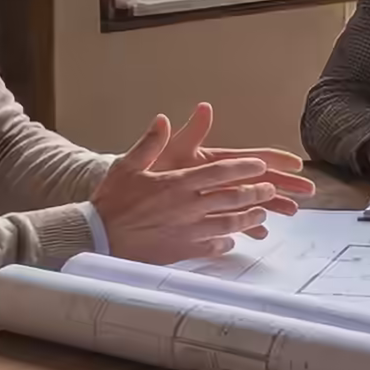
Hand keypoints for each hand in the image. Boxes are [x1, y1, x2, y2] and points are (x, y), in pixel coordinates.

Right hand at [93, 103, 316, 262]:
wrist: (98, 236)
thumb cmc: (113, 201)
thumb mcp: (128, 165)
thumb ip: (150, 142)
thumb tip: (162, 119)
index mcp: (178, 182)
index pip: (221, 172)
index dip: (245, 167)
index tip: (261, 166)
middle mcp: (188, 206)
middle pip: (232, 198)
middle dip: (256, 193)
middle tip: (271, 190)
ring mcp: (188, 230)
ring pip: (229, 223)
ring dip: (249, 219)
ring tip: (262, 215)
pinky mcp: (182, 250)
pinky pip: (212, 246)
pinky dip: (226, 242)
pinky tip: (233, 241)